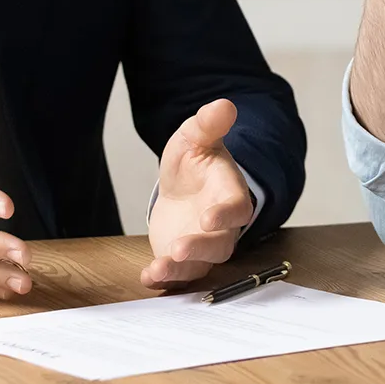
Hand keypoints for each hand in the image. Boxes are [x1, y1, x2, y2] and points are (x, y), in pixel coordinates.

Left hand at [143, 99, 254, 288]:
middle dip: (200, 248)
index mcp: (229, 194)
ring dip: (180, 269)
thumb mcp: (195, 137)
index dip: (226, 215)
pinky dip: (164, 279)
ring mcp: (202, 245)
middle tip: (179, 248)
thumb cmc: (195, 161)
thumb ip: (208, 124)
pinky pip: (179, 275)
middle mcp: (221, 226)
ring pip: (199, 265)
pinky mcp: (182, 259)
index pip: (237, 208)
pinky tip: (147, 277)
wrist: (182, 186)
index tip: (208, 217)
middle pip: (220, 245)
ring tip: (158, 268)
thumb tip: (224, 104)